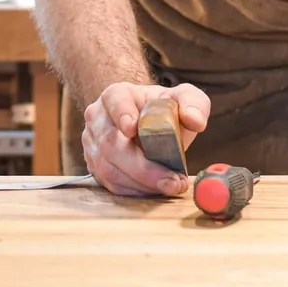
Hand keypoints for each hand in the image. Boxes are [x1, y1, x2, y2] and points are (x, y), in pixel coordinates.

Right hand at [81, 82, 209, 196]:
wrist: (148, 122)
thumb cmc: (163, 110)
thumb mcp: (183, 99)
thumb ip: (193, 104)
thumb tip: (195, 120)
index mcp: (117, 95)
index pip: (115, 101)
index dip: (121, 114)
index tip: (132, 129)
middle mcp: (98, 118)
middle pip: (110, 144)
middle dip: (142, 167)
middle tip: (170, 180)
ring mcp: (93, 144)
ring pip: (109, 169)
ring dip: (142, 183)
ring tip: (171, 186)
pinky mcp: (96, 166)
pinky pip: (111, 184)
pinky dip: (135, 191)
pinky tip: (156, 190)